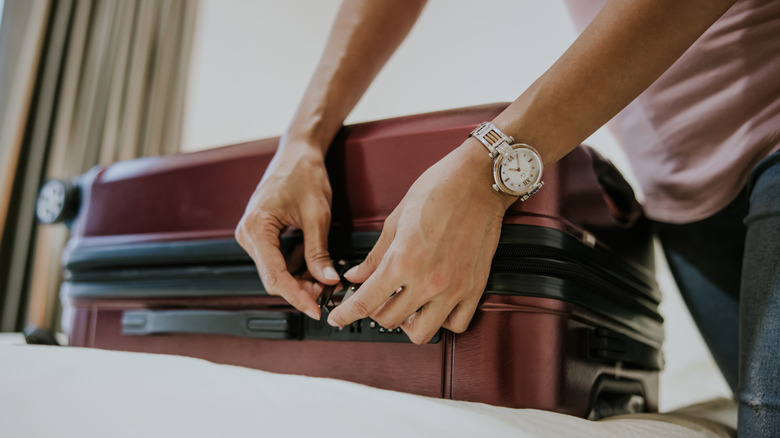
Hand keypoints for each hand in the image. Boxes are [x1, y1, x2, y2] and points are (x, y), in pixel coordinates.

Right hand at [235, 139, 339, 319]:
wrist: (298, 152)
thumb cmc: (304, 173)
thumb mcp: (317, 215)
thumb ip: (319, 251)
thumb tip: (326, 279)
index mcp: (256, 227)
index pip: (275, 276)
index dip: (296, 296)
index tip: (315, 309)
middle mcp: (247, 233)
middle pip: (272, 277)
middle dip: (299, 289)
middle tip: (325, 293)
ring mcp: (252, 234)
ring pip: (275, 271)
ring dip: (298, 279)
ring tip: (323, 279)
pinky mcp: (260, 234)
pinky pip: (276, 259)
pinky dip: (295, 267)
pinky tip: (313, 266)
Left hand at [327, 140, 514, 343]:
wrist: (478, 181)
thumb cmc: (438, 190)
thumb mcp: (395, 220)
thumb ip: (375, 256)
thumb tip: (356, 276)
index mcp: (402, 261)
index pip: (365, 302)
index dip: (345, 314)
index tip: (338, 318)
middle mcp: (428, 281)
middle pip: (389, 320)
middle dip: (376, 312)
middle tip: (376, 298)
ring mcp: (454, 288)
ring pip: (421, 332)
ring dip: (407, 324)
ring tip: (406, 306)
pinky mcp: (475, 288)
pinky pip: (456, 324)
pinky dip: (442, 321)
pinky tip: (434, 306)